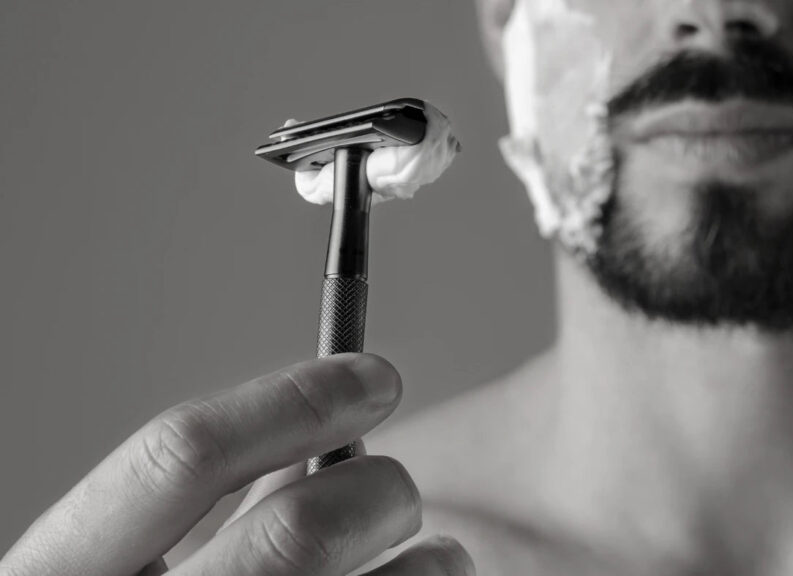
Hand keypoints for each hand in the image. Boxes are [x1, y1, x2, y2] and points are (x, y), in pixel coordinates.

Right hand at [1, 354, 473, 575]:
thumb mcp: (131, 566)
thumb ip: (213, 504)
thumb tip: (335, 433)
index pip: (183, 456)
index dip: (295, 400)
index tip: (375, 377)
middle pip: (300, 529)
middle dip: (377, 488)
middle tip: (397, 490)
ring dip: (432, 560)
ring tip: (436, 558)